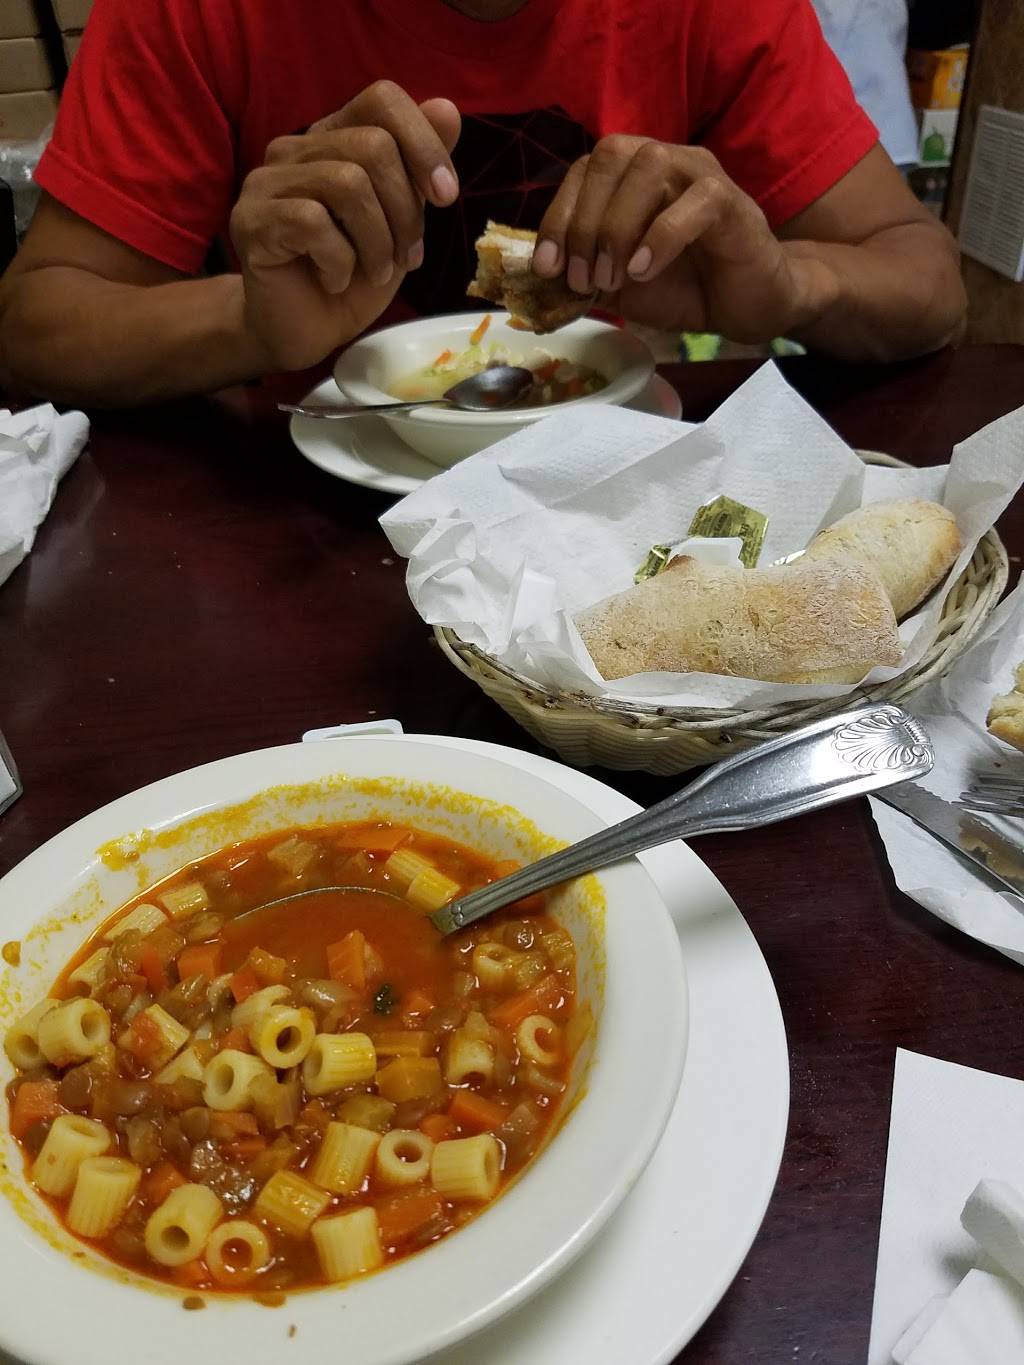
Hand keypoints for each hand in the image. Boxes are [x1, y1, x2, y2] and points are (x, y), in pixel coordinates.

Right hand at [230, 82, 460, 371]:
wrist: (304, 331)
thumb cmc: (352, 277)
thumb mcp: (400, 223)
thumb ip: (417, 168)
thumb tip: (447, 108)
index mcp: (332, 138)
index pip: (381, 100)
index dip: (423, 143)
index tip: (445, 196)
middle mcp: (295, 149)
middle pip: (373, 146)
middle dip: (406, 211)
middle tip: (407, 257)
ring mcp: (266, 182)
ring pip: (346, 183)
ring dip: (377, 241)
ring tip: (375, 272)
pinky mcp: (251, 221)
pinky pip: (312, 223)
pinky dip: (339, 261)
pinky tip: (335, 280)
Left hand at [533, 136, 827, 341]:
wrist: (748, 305)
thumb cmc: (686, 288)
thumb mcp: (621, 287)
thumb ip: (584, 276)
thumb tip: (539, 282)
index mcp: (633, 176)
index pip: (584, 170)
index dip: (558, 216)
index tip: (546, 268)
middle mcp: (665, 161)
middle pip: (610, 157)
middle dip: (585, 222)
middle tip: (584, 278)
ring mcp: (700, 175)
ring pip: (649, 167)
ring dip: (619, 227)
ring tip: (616, 277)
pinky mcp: (732, 201)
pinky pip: (694, 201)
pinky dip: (660, 236)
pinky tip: (644, 271)